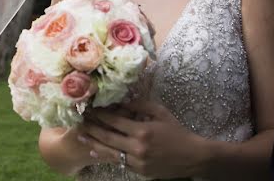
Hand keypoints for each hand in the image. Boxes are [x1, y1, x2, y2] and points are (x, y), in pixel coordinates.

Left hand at [76, 99, 204, 178]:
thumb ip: (140, 105)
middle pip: (108, 137)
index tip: (90, 108)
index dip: (100, 114)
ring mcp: (138, 162)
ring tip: (81, 135)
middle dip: (92, 128)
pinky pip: (119, 162)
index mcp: (142, 130)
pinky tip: (96, 150)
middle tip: (80, 120)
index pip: (115, 121)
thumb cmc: (177, 131)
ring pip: (110, 152)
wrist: (193, 156)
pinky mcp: (140, 171)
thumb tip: (121, 101)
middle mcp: (137, 147)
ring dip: (94, 143)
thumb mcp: (160, 112)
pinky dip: (106, 155)